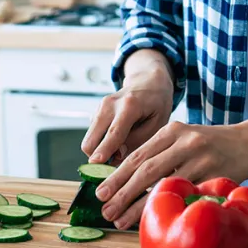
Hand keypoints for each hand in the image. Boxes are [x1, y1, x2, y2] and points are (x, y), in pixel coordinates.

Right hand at [81, 50, 174, 166]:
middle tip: (116, 166)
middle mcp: (110, 104)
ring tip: (121, 151)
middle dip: (98, 157)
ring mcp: (100, 107)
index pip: (114, 133)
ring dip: (100, 151)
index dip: (104, 150)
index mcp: (130, 105)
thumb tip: (117, 158)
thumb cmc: (156, 104)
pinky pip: (93, 135)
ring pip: (90, 139)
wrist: (148, 82)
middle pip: (92, 139)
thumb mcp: (158, 123)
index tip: (96, 164)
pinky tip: (119, 140)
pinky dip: (102, 143)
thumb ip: (139, 141)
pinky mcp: (96, 112)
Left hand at [95, 122, 247, 229]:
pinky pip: (185, 194)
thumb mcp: (185, 138)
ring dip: (138, 205)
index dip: (117, 176)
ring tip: (120, 220)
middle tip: (105, 210)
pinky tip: (156, 218)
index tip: (100, 193)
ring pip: (162, 184)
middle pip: (145, 170)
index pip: (138, 155)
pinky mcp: (214, 175)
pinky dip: (168, 207)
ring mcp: (200, 158)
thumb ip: (161, 152)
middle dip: (121, 192)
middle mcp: (184, 141)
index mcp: (173, 130)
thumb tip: (127, 181)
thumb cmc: (213, 144)